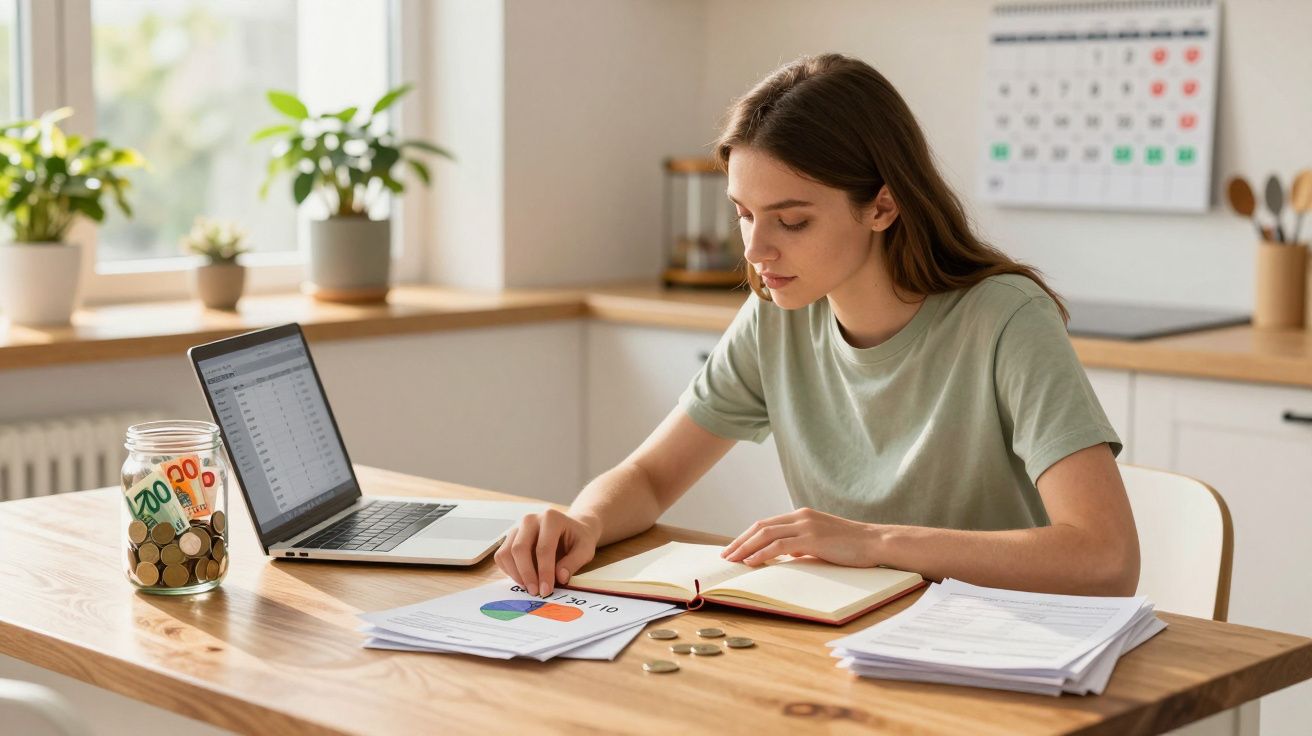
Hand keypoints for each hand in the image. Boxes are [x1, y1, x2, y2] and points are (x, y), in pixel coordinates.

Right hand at [493, 509, 599, 596]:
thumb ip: (574, 562)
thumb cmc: (578, 539)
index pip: (543, 548)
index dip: (544, 572)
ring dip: (516, 575)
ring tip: (530, 588)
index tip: (546, 590)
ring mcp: (517, 528)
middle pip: (519, 549)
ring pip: (506, 553)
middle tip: (535, 592)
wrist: (571, 529)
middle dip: (527, 574)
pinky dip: (509, 571)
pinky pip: (501, 556)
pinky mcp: (510, 538)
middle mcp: (530, 519)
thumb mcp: (585, 549)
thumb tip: (560, 577)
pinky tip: (524, 580)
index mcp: (551, 518)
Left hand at [720, 507, 879, 567]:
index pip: (766, 524)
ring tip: (732, 560)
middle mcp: (800, 516)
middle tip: (725, 556)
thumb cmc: (851, 545)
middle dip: (740, 541)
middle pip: (760, 526)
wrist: (875, 542)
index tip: (733, 548)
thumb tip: (786, 553)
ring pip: (766, 534)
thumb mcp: (821, 541)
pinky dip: (762, 553)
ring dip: (745, 548)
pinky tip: (752, 562)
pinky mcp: (812, 538)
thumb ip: (802, 544)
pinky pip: (780, 545)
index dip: (747, 536)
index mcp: (801, 516)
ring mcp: (806, 526)